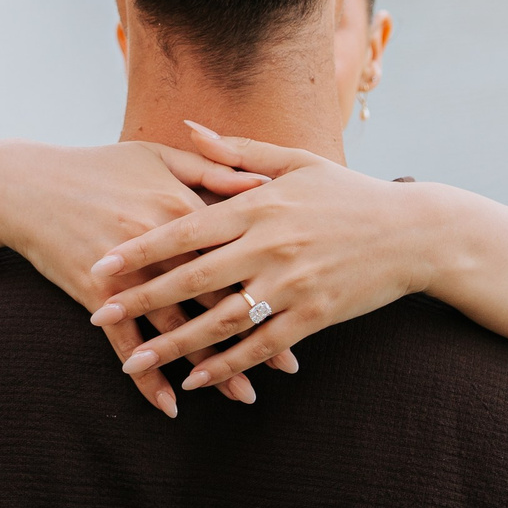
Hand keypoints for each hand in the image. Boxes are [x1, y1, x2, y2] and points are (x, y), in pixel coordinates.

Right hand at [0, 139, 283, 415]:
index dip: (272, 277)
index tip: (306, 301)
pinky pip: (126, 343)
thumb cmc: (98, 166)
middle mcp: (157, 242)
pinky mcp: (94, 295)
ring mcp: (125, 273)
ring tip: (243, 396)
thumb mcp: (156, 156)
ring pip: (176, 327)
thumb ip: (211, 167)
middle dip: (253, 332)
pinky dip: (147, 376)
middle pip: (215, 294)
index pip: (237, 247)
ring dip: (210, 365)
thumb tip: (262, 183)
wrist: (24, 185)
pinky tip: (170, 403)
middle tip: (287, 365)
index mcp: (178, 203)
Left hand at [86, 123, 463, 390]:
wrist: (412, 233)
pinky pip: (259, 346)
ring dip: (172, 346)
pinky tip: (194, 381)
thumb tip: (188, 127)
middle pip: (191, 277)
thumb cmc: (349, 193)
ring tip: (133, 362)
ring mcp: (291, 284)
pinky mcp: (313, 316)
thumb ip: (236, 152)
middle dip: (140, 300)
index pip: (185, 229)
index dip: (139, 250)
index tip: (100, 265)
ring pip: (219, 321)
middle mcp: (269, 246)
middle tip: (96, 316)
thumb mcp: (295, 163)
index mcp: (258, 205)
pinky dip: (224, 366)